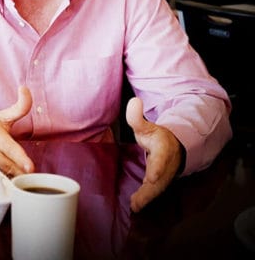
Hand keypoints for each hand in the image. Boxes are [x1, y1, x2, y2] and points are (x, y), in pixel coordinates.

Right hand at [0, 86, 33, 176]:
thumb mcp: (2, 116)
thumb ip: (20, 106)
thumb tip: (25, 89)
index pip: (10, 149)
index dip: (20, 159)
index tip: (30, 167)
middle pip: (10, 167)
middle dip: (23, 173)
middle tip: (33, 176)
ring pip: (3, 176)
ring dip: (15, 179)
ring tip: (24, 180)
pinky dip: (5, 184)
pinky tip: (12, 182)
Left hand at [126, 97, 182, 211]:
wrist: (175, 147)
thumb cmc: (157, 137)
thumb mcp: (146, 126)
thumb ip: (137, 116)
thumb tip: (134, 101)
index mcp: (164, 149)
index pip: (162, 160)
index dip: (158, 169)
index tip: (153, 177)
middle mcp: (166, 165)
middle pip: (160, 179)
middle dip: (150, 190)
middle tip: (139, 201)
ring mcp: (165, 175)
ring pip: (157, 189)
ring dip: (147, 198)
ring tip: (136, 206)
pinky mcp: (160, 182)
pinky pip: (153, 192)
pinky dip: (145, 200)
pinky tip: (136, 206)